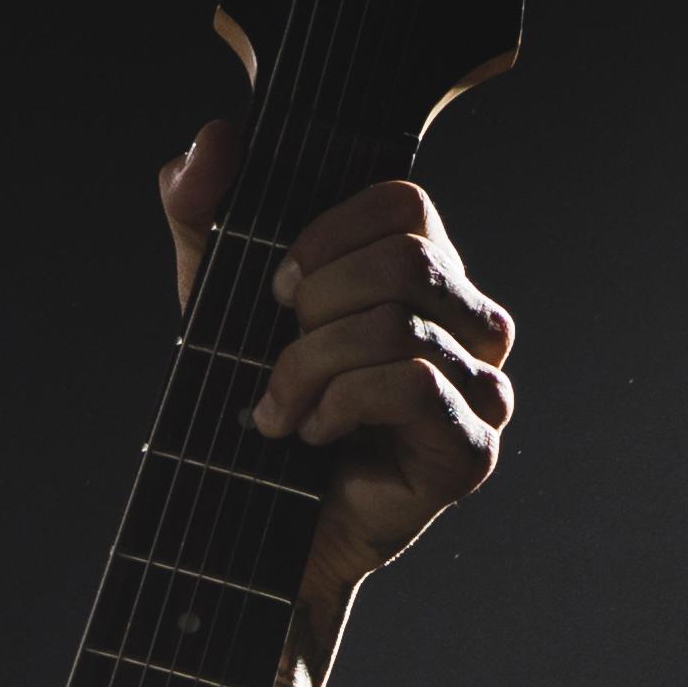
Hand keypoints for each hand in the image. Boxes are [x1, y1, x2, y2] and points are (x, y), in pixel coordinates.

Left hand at [158, 115, 513, 629]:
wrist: (246, 547)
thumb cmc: (250, 422)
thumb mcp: (213, 305)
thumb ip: (204, 215)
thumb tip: (211, 139)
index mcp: (429, 277)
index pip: (404, 201)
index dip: (325, 238)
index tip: (275, 296)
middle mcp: (472, 323)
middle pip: (405, 258)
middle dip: (313, 311)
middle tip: (274, 366)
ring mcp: (483, 387)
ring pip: (398, 321)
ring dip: (310, 369)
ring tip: (281, 416)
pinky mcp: (471, 448)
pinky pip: (413, 381)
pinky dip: (341, 404)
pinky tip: (313, 437)